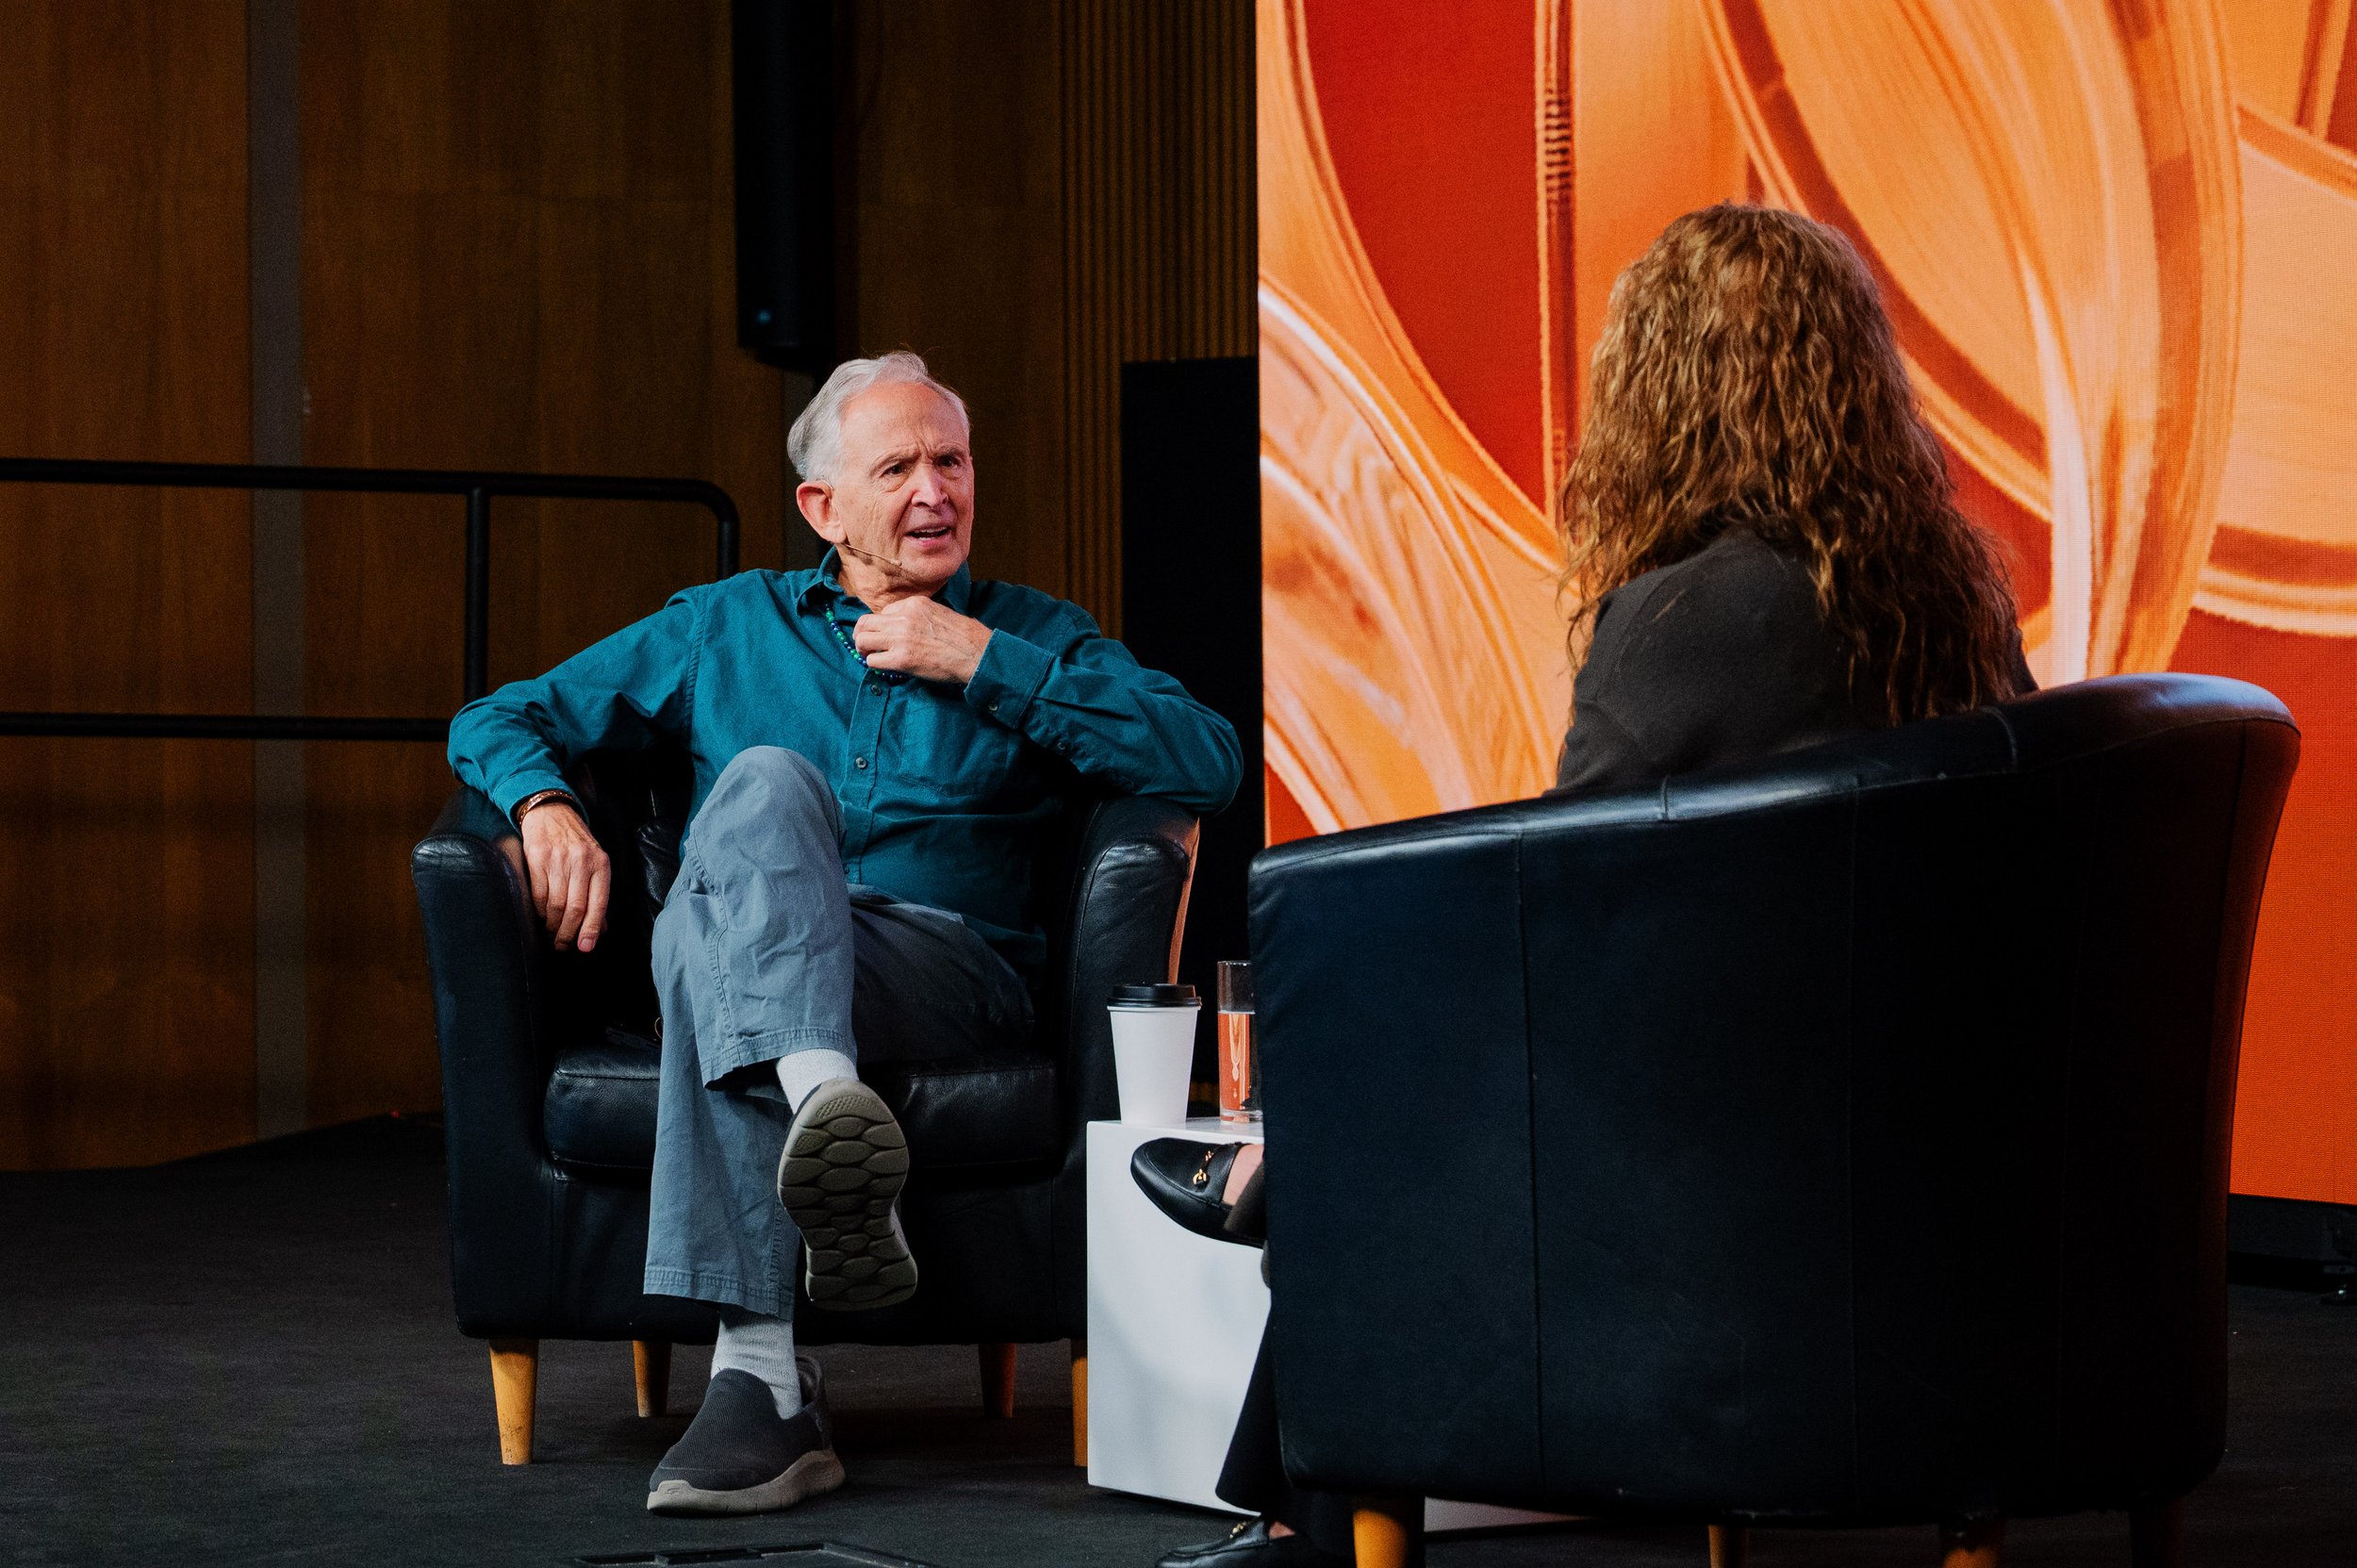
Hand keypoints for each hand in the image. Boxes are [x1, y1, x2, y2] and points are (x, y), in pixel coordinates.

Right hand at [519, 799, 610, 951]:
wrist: (552, 812)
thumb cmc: (576, 843)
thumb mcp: (594, 863)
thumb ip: (597, 894)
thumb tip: (598, 929)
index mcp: (600, 864)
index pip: (598, 904)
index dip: (590, 929)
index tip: (585, 947)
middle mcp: (581, 861)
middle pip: (575, 908)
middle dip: (568, 933)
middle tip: (563, 945)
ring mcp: (558, 859)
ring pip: (555, 904)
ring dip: (552, 925)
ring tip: (552, 933)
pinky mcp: (537, 857)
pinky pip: (538, 893)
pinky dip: (539, 910)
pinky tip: (541, 915)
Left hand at [852, 597, 991, 683]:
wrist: (976, 653)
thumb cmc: (964, 637)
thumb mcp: (939, 613)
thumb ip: (918, 616)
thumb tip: (901, 627)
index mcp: (914, 604)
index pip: (884, 611)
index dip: (882, 625)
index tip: (886, 635)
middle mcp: (904, 618)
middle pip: (866, 622)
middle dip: (862, 634)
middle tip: (867, 646)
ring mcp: (901, 638)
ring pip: (863, 639)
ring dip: (864, 649)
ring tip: (871, 656)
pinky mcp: (902, 659)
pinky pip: (873, 661)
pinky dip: (875, 664)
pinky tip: (884, 667)